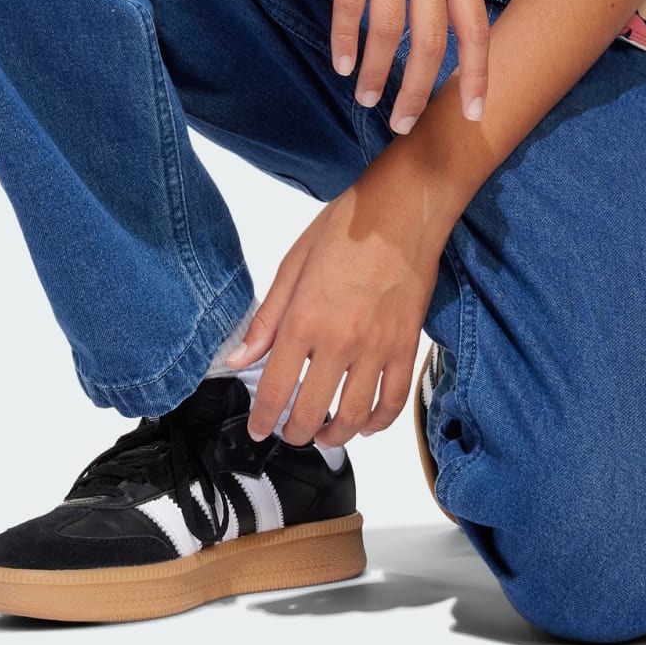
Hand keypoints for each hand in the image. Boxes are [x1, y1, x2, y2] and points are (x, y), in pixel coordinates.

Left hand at [226, 174, 441, 448]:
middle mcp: (339, 341)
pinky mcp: (407, 346)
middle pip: (312, 411)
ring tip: (326, 436)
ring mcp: (377, 348)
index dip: (262, 418)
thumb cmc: (346, 225)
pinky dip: (380, 422)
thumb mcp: (293, 263)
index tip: (258, 429)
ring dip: (337, 436)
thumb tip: (239, 359)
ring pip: (355, 416)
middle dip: (295, 433)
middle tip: (290, 434)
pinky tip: (367, 423)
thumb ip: (267, 318)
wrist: (403, 208)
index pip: (275, 388)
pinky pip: (394, 400)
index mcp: (304, 319)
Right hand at [313, 0, 490, 131]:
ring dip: (374, 72)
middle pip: (430, 41)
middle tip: (402, 124)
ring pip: (387, 29)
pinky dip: (344, 38)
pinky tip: (339, 62)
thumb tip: (452, 17)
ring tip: (364, 98)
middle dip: (417, 91)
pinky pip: (350, 2)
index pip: (477, 27)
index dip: (479, 75)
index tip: (476, 116)